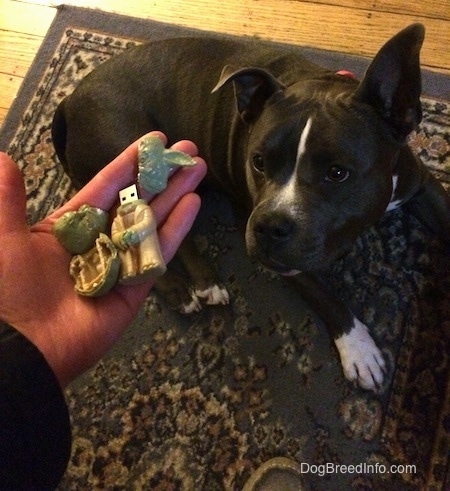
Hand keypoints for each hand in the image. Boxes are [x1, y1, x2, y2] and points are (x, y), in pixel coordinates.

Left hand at [0, 132, 205, 386]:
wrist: (21, 348)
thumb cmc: (9, 289)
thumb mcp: (4, 238)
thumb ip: (8, 199)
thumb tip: (4, 157)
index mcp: (70, 226)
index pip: (106, 186)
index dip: (130, 162)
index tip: (154, 139)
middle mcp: (99, 240)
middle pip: (137, 200)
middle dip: (162, 174)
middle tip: (188, 148)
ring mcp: (121, 264)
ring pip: (153, 222)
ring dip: (175, 193)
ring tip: (199, 167)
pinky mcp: (135, 288)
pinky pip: (158, 254)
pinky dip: (176, 229)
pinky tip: (193, 203)